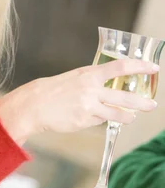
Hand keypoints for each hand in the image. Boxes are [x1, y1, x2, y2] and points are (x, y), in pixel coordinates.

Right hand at [0, 58, 158, 143]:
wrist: (35, 104)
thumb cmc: (55, 90)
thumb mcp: (76, 78)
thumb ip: (95, 82)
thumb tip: (113, 87)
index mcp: (90, 74)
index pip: (120, 67)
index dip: (139, 67)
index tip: (153, 68)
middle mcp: (91, 90)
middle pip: (124, 97)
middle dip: (141, 103)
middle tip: (152, 105)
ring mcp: (88, 107)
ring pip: (116, 114)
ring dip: (126, 117)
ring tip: (131, 117)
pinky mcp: (84, 121)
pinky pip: (98, 121)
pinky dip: (98, 119)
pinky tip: (89, 116)